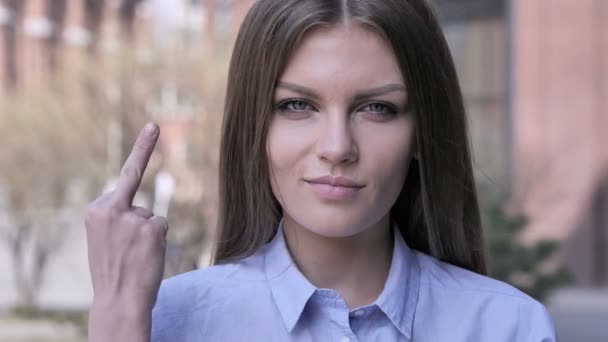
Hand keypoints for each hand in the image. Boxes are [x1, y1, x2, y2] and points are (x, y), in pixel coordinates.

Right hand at [86, 123, 167, 314]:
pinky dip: (159, 241)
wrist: (117, 300)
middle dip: (138, 223)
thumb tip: (146, 211)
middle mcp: (111, 208)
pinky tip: (146, 256)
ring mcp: (132, 217)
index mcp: (96, 210)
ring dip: (148, 236)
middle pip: (139, 203)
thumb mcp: (105, 238)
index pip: (125, 176)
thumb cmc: (113, 271)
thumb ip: (118, 217)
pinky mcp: (151, 227)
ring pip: (152, 216)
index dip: (143, 148)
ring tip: (134, 257)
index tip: (155, 126)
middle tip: (127, 251)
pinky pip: (162, 226)